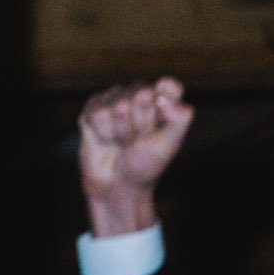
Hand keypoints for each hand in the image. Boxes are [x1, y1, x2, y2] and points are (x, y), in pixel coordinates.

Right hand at [78, 77, 192, 237]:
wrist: (116, 187)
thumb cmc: (145, 165)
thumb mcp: (171, 144)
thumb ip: (181, 117)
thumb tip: (165, 96)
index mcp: (163, 99)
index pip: (168, 87)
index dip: (163, 110)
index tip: (159, 129)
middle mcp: (138, 94)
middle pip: (142, 94)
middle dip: (140, 124)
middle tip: (138, 141)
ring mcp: (114, 100)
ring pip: (118, 105)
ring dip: (120, 131)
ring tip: (121, 143)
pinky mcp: (92, 109)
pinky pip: (98, 112)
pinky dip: (103, 132)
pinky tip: (106, 140)